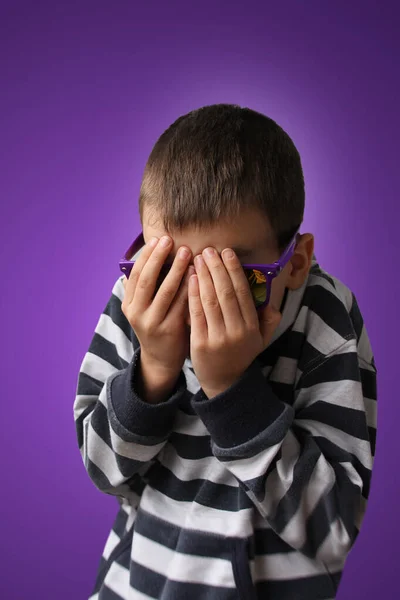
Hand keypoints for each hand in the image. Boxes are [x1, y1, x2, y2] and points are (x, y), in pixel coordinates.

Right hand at [122, 235, 193, 379]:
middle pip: (147, 280)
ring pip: (165, 291)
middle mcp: (136, 313)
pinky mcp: (170, 330)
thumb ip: (143, 288)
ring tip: (187, 253)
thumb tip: (144, 257)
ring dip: (176, 270)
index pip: (135, 275)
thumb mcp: (143, 308)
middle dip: (159, 258)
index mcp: (128, 304)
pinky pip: (181, 304)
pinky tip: (197, 274)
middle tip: (170, 241)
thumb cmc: (157, 326)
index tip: (157, 240)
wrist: (161, 359)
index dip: (146, 256)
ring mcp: (152, 323)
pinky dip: (188, 287)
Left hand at [188, 247, 280, 397]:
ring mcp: (218, 337)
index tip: (227, 253)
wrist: (224, 383)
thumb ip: (269, 322)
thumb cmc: (241, 355)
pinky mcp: (201, 343)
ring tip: (197, 259)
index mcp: (252, 327)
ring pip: (211, 300)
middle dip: (217, 268)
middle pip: (226, 293)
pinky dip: (193, 294)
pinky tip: (190, 279)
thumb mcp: (261, 340)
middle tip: (209, 250)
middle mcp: (237, 331)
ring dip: (204, 276)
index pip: (242, 292)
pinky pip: (196, 314)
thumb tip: (273, 304)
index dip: (234, 270)